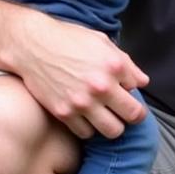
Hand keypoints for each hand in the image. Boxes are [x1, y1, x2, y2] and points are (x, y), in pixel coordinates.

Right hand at [8, 12, 149, 139]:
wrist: (31, 45)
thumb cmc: (68, 40)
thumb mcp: (102, 43)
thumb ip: (126, 64)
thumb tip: (142, 82)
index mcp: (114, 67)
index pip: (138, 92)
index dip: (133, 96)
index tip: (126, 96)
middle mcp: (101, 86)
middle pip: (133, 117)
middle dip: (131, 116)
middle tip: (122, 112)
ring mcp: (82, 102)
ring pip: (112, 131)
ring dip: (111, 125)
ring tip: (104, 116)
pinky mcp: (64, 113)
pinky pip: (86, 133)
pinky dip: (88, 128)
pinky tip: (84, 117)